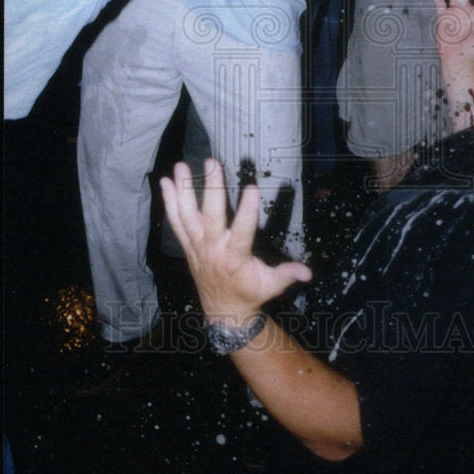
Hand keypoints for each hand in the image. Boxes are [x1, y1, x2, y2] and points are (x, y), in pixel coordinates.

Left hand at [161, 160, 311, 323]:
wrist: (222, 310)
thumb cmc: (249, 293)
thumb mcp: (271, 285)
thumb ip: (288, 274)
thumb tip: (308, 272)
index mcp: (235, 257)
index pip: (242, 232)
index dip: (247, 211)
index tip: (253, 188)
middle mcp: (212, 249)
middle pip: (210, 217)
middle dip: (211, 189)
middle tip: (212, 163)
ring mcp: (197, 246)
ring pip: (187, 215)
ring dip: (183, 190)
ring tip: (181, 167)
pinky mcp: (188, 244)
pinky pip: (176, 221)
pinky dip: (169, 202)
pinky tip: (165, 182)